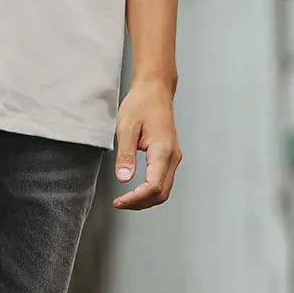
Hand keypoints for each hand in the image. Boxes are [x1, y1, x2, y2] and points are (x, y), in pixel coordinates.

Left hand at [111, 80, 181, 208]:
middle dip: (140, 203)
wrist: (155, 89)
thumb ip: (125, 155)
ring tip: (126, 199)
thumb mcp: (127, 127)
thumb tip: (124, 179)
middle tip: (120, 203)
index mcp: (163, 150)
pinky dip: (150, 191)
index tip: (119, 201)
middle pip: (161, 194)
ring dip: (146, 199)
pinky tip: (136, 190)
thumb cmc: (141, 103)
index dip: (136, 199)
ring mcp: (174, 157)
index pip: (153, 187)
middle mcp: (173, 157)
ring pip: (164, 190)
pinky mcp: (170, 156)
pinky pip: (163, 181)